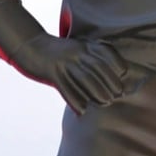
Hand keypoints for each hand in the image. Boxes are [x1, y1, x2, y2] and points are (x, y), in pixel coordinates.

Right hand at [7, 34, 128, 114]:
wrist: (32, 45)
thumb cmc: (60, 51)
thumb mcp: (78, 47)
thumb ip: (92, 57)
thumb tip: (114, 73)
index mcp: (85, 44)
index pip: (105, 51)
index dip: (116, 62)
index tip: (123, 72)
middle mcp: (77, 52)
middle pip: (97, 67)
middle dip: (109, 81)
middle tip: (117, 94)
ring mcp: (64, 62)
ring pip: (84, 78)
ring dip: (96, 92)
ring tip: (105, 102)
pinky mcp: (52, 72)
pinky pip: (65, 88)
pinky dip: (75, 100)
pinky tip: (82, 110)